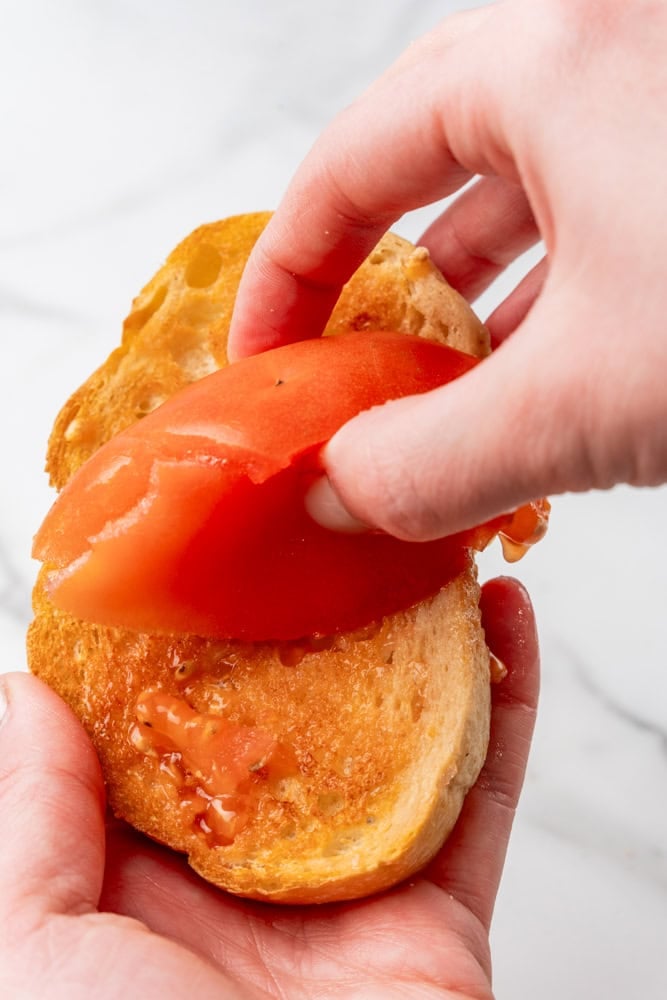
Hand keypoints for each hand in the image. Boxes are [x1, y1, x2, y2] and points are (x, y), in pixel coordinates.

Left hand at [2, 578, 536, 998]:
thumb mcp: (25, 951)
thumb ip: (21, 820)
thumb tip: (23, 694)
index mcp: (133, 875)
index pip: (156, 722)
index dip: (176, 632)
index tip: (203, 545)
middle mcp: (239, 868)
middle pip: (284, 710)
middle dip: (305, 619)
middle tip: (323, 525)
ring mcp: (343, 884)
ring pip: (389, 730)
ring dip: (414, 638)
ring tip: (421, 547)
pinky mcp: (434, 911)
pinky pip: (478, 790)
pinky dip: (501, 704)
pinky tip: (503, 622)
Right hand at [228, 0, 666, 540]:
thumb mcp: (578, 403)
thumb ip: (430, 461)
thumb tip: (344, 490)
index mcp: (550, 61)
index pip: (350, 161)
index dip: (286, 273)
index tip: (264, 355)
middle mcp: (607, 45)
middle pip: (433, 154)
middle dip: (382, 274)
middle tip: (344, 357)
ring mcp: (661, 91)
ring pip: (526, 183)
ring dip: (474, 293)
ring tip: (441, 383)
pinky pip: (598, 201)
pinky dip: (554, 288)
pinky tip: (543, 367)